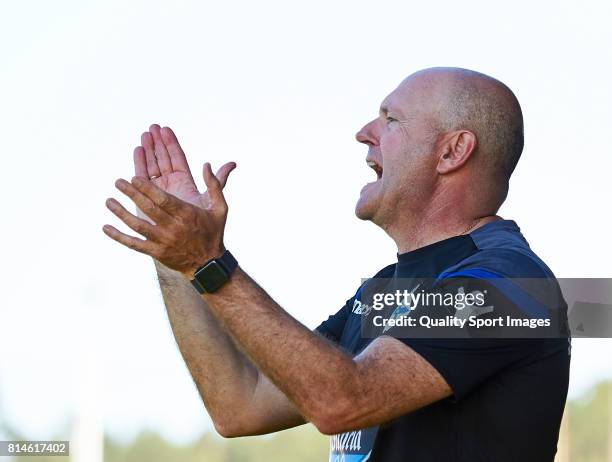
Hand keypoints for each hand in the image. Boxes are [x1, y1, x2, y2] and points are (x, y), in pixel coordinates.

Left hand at [103, 124, 235, 277]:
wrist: (208, 263)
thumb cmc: (213, 232)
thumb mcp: (221, 208)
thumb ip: (215, 186)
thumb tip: (207, 164)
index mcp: (187, 214)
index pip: (163, 200)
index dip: (147, 189)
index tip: (134, 178)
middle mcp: (173, 228)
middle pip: (148, 209)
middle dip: (132, 194)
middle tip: (118, 182)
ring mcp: (163, 241)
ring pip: (138, 226)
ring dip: (121, 213)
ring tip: (109, 201)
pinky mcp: (156, 253)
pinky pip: (134, 244)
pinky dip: (118, 237)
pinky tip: (106, 227)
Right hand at [134, 124, 234, 221]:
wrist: (190, 246)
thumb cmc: (204, 227)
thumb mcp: (215, 203)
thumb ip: (219, 183)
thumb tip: (231, 164)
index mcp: (186, 183)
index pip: (177, 158)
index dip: (171, 144)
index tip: (165, 129)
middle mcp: (171, 185)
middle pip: (163, 159)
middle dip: (157, 143)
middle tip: (152, 127)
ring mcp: (158, 191)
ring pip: (151, 167)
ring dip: (147, 152)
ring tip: (143, 137)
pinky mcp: (146, 200)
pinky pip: (142, 181)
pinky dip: (139, 166)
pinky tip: (136, 152)